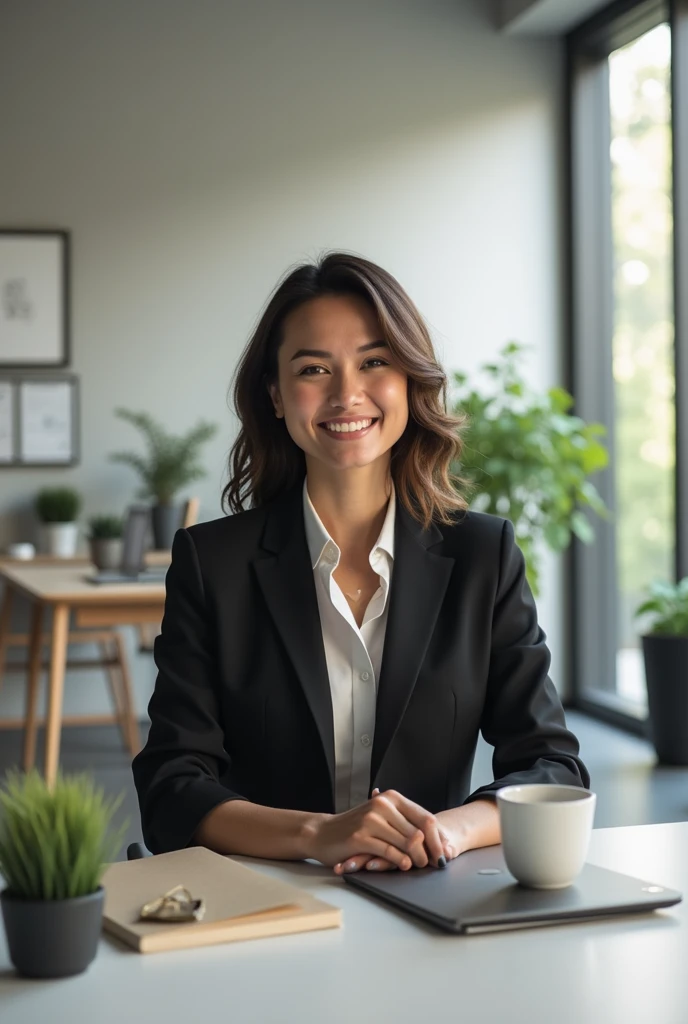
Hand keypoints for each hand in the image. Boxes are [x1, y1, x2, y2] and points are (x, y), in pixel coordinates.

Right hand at [328, 789, 454, 875]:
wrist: (323, 833)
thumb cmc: (356, 828)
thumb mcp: (382, 818)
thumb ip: (406, 825)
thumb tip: (438, 842)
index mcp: (392, 798)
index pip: (425, 818)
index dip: (437, 839)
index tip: (443, 853)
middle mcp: (383, 805)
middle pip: (419, 832)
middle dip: (430, 852)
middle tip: (433, 864)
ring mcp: (371, 820)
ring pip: (407, 842)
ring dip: (416, 858)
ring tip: (417, 866)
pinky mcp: (361, 837)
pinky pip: (389, 851)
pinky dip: (399, 860)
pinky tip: (403, 865)